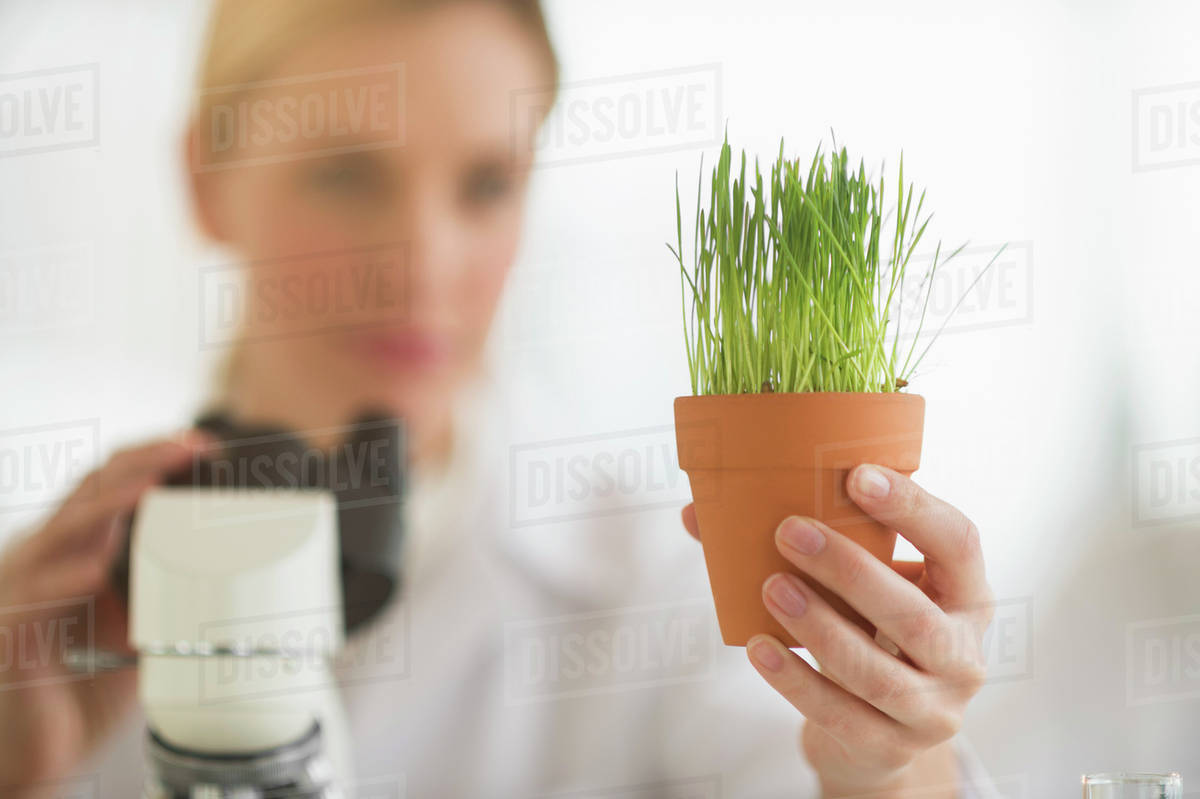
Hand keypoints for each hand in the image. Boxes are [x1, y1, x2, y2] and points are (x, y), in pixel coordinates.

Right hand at [0, 433, 209, 796]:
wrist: (45, 748)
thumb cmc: (90, 680)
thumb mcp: (146, 623)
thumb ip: (175, 593)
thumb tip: (246, 575)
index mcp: (78, 549)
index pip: (110, 483)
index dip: (151, 457)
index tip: (202, 444)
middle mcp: (48, 559)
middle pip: (90, 491)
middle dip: (141, 462)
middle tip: (189, 447)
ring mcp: (24, 591)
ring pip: (61, 532)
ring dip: (107, 505)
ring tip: (147, 487)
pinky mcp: (11, 634)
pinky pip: (35, 599)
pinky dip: (67, 581)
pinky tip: (95, 572)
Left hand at [681, 464, 993, 797]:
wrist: (876, 731)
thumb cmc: (866, 633)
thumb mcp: (860, 588)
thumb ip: (806, 544)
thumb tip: (698, 511)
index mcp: (966, 596)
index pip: (957, 542)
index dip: (913, 508)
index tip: (857, 476)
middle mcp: (963, 655)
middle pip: (913, 615)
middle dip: (848, 570)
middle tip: (789, 532)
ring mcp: (933, 710)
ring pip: (877, 673)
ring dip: (818, 626)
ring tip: (771, 586)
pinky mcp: (891, 748)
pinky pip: (841, 715)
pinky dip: (795, 680)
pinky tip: (759, 648)